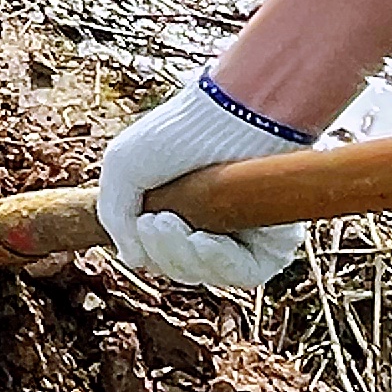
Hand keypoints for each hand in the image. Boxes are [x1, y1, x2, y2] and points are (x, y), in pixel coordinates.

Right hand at [94, 77, 310, 292]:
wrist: (228, 114)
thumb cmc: (177, 133)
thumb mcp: (123, 168)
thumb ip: (116, 216)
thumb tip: (133, 259)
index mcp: (183, 214)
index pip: (164, 257)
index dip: (151, 250)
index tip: (143, 224)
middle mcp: (217, 229)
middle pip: (184, 271)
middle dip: (164, 254)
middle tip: (154, 222)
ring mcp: (247, 238)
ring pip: (211, 276)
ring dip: (184, 257)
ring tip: (171, 223)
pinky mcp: (275, 242)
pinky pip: (245, 274)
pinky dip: (218, 262)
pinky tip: (202, 240)